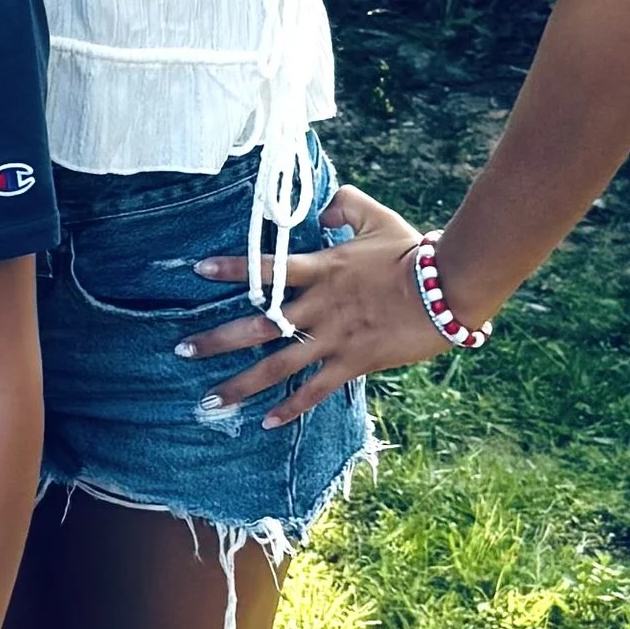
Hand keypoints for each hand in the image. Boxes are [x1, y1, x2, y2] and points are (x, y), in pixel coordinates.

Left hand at [178, 180, 444, 426]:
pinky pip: (315, 390)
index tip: (197, 271)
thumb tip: (324, 209)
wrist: (448, 288)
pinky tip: (266, 422)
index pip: (266, 268)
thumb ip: (345, 206)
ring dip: (241, 384)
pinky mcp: (353, 363)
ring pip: (277, 366)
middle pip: (257, 326)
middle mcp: (319, 306)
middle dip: (217, 340)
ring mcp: (334, 338)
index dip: (231, 269)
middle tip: (181, 350)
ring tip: (209, 401)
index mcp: (321, 269)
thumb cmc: (413, 252)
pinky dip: (290, 408)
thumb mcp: (377, 217)